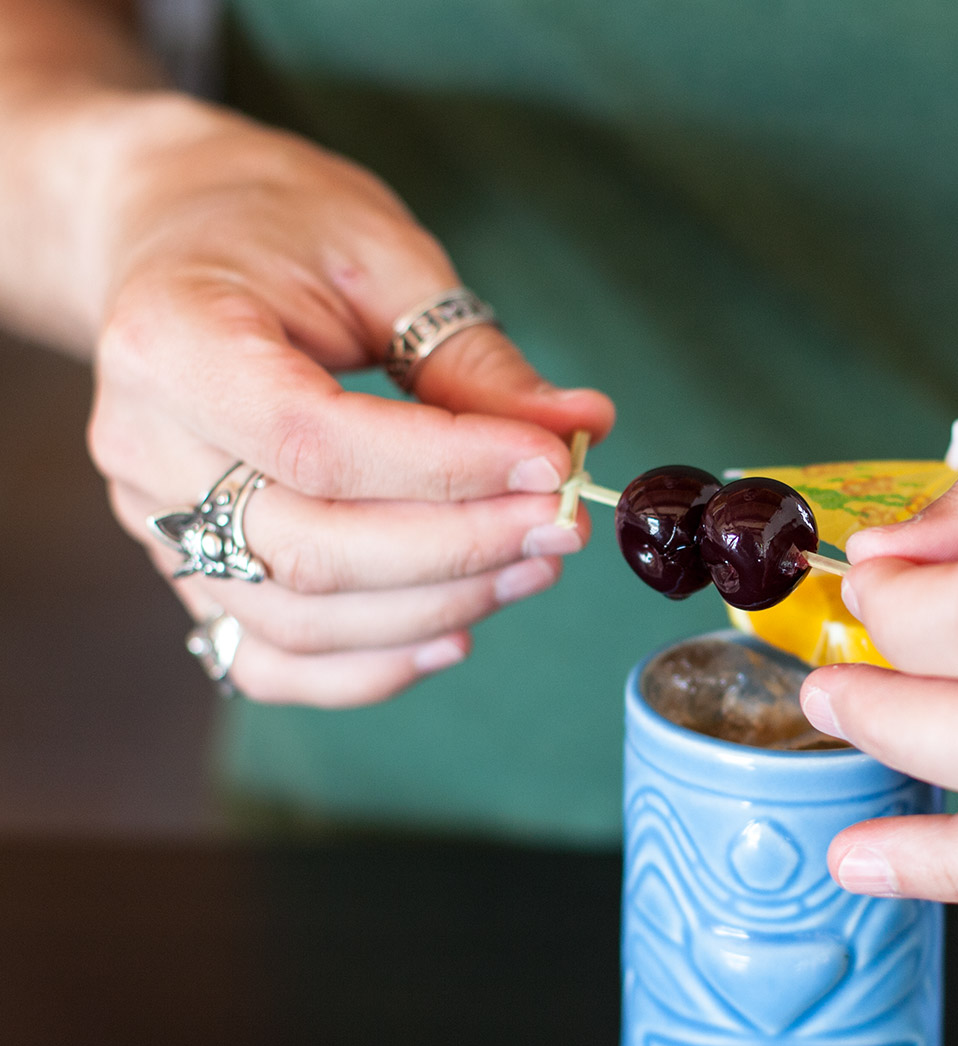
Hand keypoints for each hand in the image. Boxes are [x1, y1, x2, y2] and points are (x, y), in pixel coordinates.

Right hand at [85, 97, 613, 704]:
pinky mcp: (185, 566)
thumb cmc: (276, 227)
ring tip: (532, 565)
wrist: (173, 235)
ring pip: (298, 617)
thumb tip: (578, 431)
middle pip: (310, 548)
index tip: (551, 464)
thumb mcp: (383, 257)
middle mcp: (141, 446)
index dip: (448, 470)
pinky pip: (267, 658)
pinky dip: (366, 669)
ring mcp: (154, 520)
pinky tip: (454, 635)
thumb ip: (473, 357)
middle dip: (460, 549)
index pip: (317, 443)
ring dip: (435, 608)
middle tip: (562, 525)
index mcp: (173, 342)